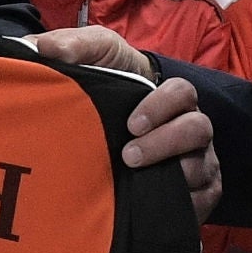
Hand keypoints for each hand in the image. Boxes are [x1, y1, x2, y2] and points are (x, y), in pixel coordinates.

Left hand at [29, 27, 220, 220]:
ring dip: (172, 175)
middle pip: (198, 130)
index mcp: (172, 96)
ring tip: (135, 178)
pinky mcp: (198, 193)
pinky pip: (203, 200)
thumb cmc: (112, 84)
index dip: (162, 106)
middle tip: (129, 155)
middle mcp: (191, 127)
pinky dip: (185, 203)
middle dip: (165, 143)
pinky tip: (153, 205)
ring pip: (202, 168)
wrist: (112, 124)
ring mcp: (198, 160)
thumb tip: (48, 47)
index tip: (132, 123)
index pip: (182, 93)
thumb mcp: (96, 56)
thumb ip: (76, 46)